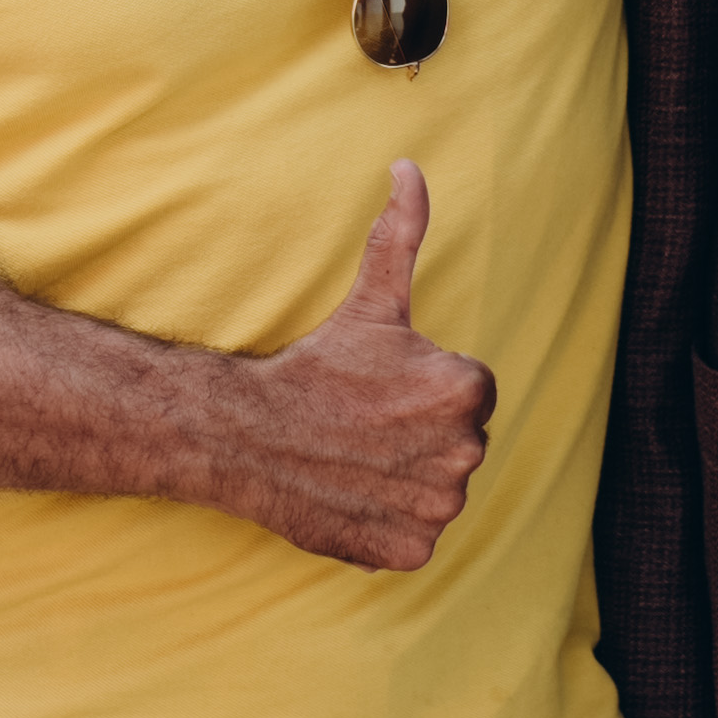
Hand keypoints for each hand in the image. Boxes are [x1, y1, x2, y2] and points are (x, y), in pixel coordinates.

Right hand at [221, 162, 495, 570]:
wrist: (247, 436)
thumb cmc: (315, 365)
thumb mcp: (372, 298)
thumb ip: (402, 231)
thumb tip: (410, 166)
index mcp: (467, 389)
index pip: (470, 392)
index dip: (426, 387)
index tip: (384, 388)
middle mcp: (464, 452)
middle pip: (460, 441)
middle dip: (422, 432)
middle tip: (368, 421)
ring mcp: (436, 508)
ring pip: (439, 488)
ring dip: (409, 476)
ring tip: (360, 456)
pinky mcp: (409, 550)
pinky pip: (417, 536)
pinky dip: (391, 522)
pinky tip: (356, 494)